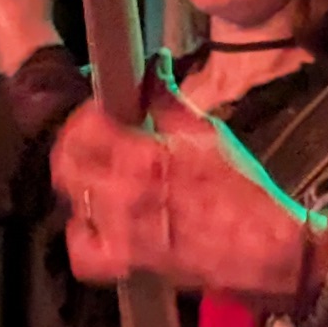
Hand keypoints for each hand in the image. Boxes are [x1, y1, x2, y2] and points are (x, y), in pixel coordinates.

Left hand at [50, 84, 308, 304]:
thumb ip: (167, 98)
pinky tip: (97, 223)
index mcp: (141, 154)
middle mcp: (122, 193)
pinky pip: (81, 253)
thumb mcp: (206, 132)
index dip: (88, 113)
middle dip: (75, 145)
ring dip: (83, 185)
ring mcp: (119, 231)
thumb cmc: (241, 189)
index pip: (84, 125)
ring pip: (72, 201)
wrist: (262, 247)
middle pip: (65, 163)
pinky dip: (83, 236)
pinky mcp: (125, 263)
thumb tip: (153, 63)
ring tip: (103, 178)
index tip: (103, 111)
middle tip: (95, 140)